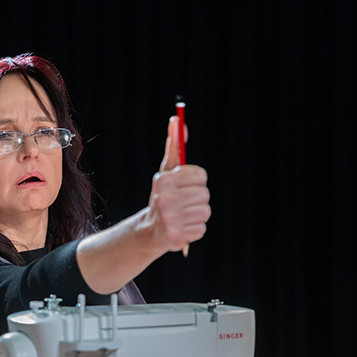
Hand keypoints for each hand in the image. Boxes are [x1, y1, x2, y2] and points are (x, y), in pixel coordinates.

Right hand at [145, 116, 210, 251]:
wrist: (151, 229)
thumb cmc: (164, 195)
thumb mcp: (167, 171)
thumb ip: (174, 146)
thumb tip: (176, 120)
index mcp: (163, 180)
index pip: (200, 175)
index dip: (196, 181)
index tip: (186, 186)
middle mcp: (164, 199)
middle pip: (204, 194)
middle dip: (197, 199)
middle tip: (184, 202)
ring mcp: (170, 219)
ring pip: (205, 211)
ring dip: (197, 214)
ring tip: (184, 215)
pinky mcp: (176, 236)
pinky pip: (201, 228)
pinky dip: (195, 229)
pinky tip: (183, 227)